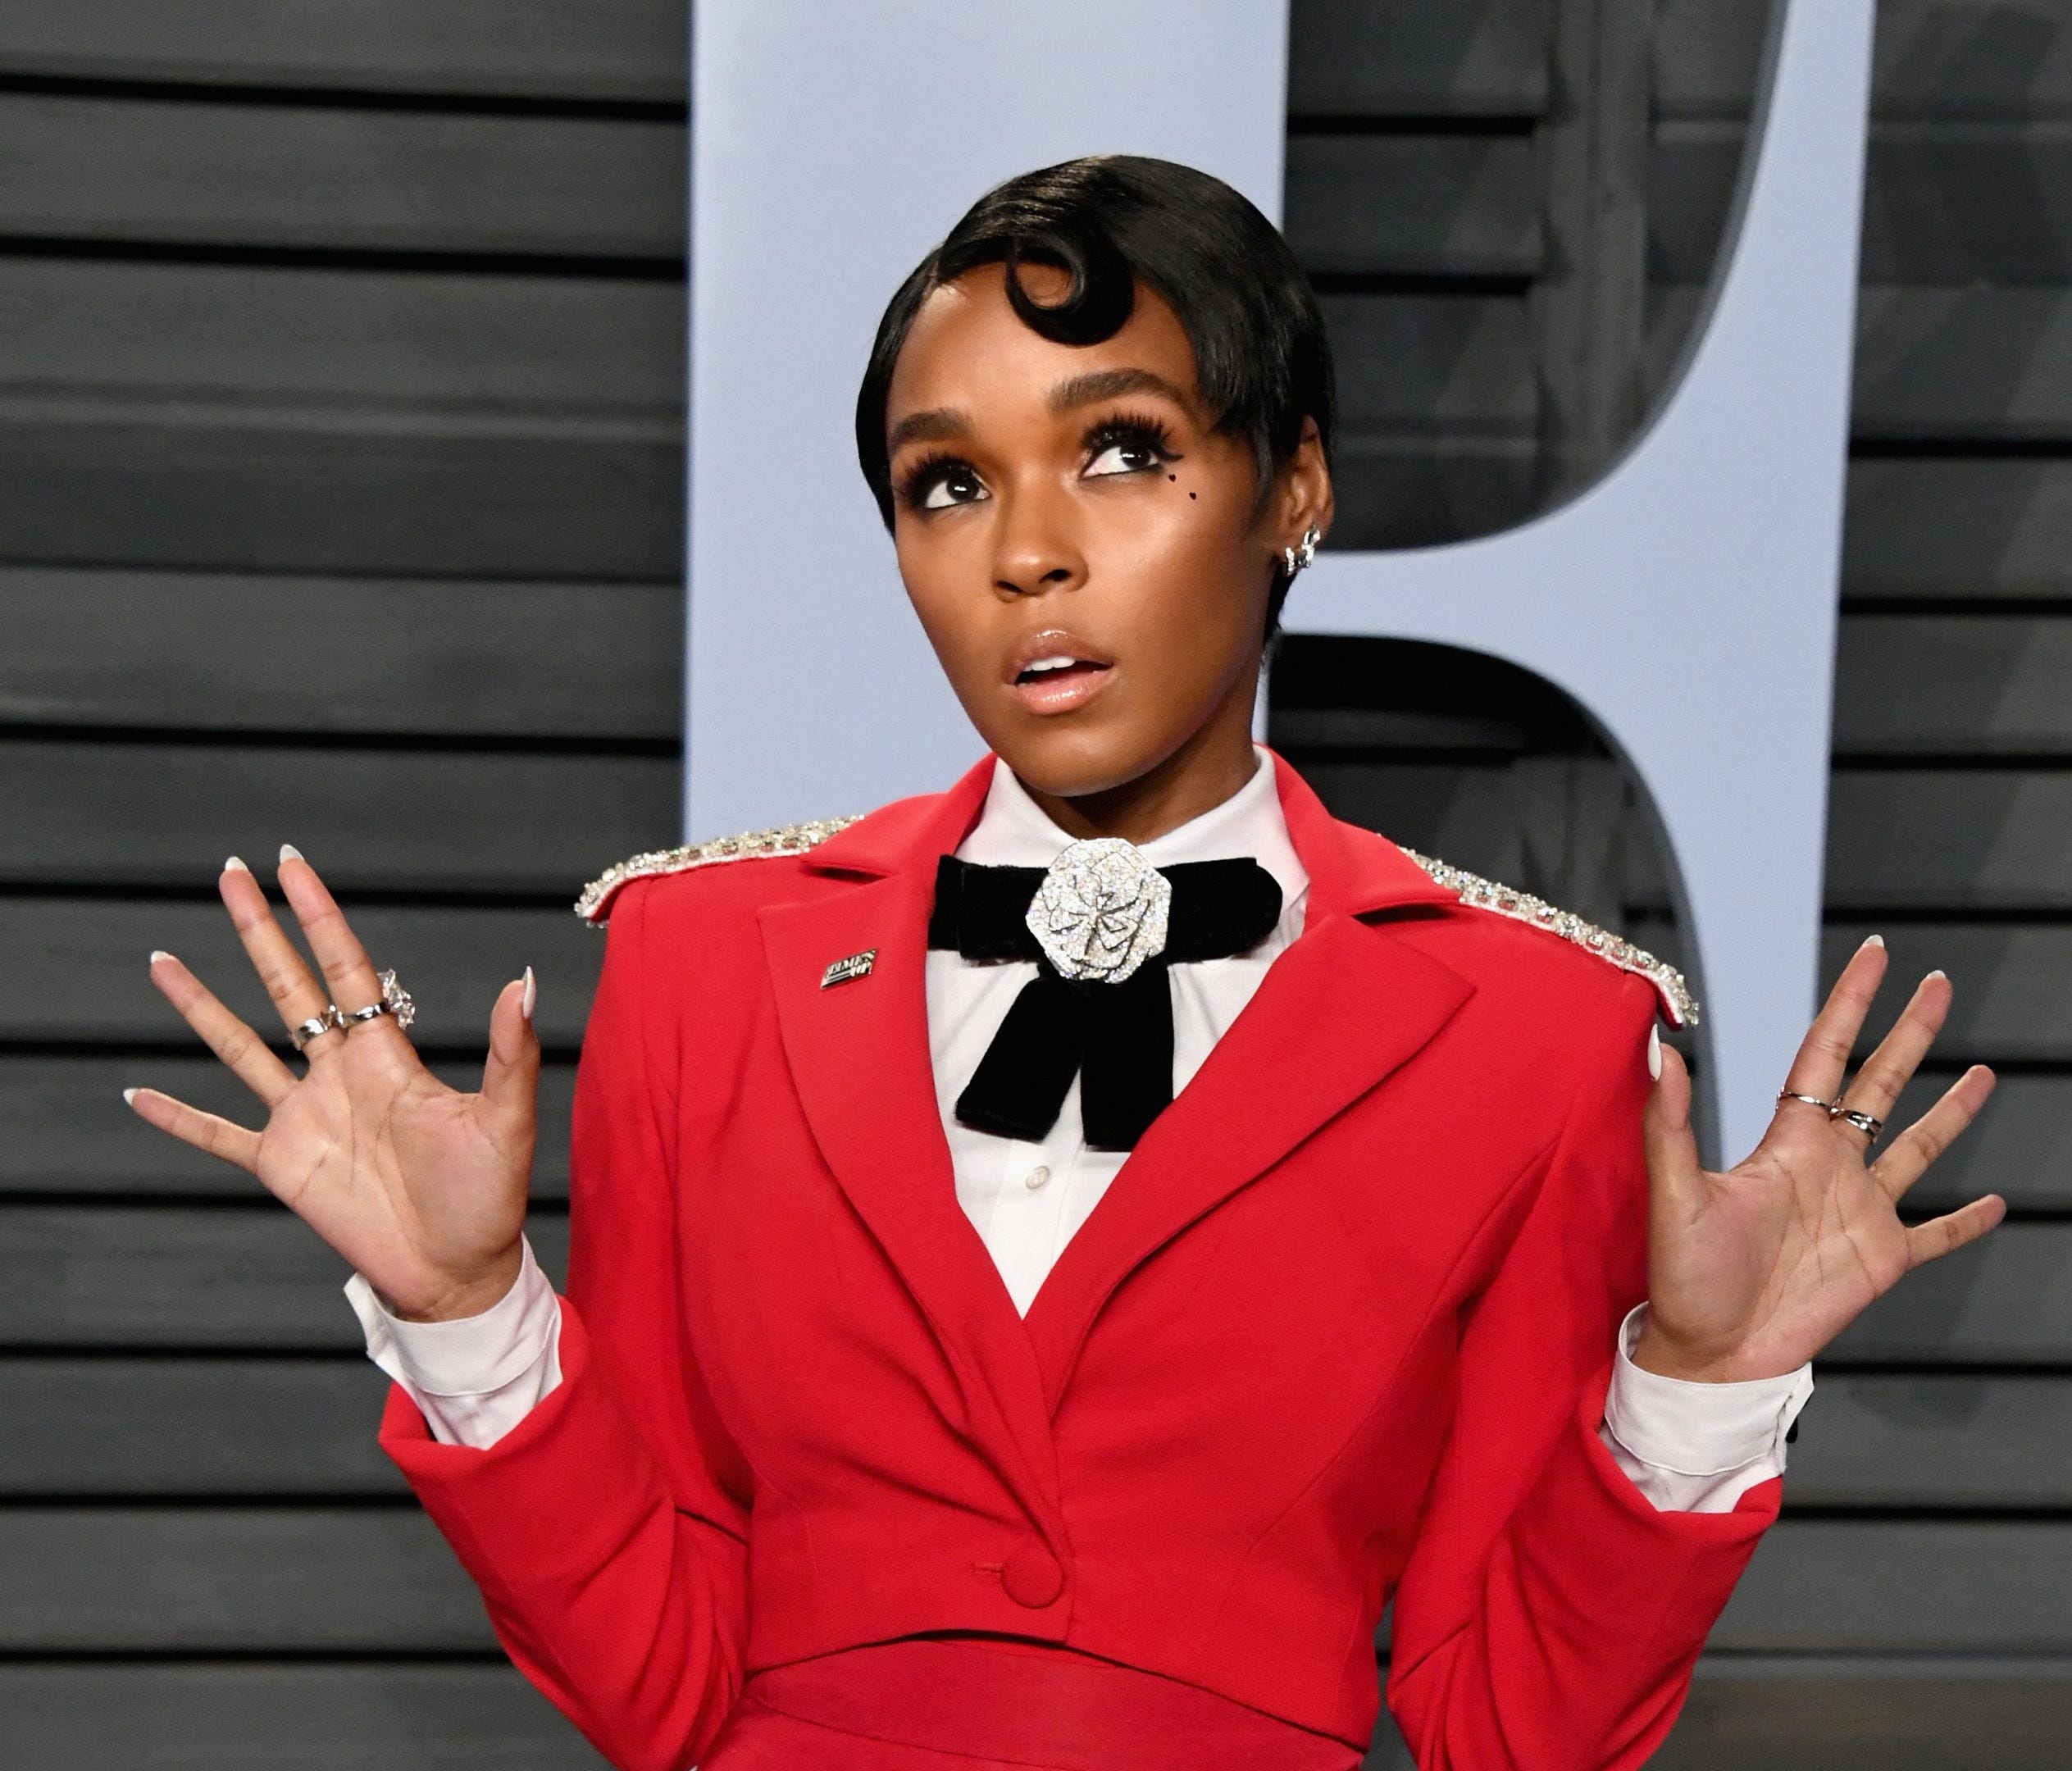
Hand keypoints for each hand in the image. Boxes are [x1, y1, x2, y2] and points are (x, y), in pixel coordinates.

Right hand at [126, 848, 539, 1321]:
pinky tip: (137, 1092)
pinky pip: (218, 1135)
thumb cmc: (488, 1196)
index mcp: (386, 1055)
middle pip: (288, 986)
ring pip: (240, 1048)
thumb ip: (510, 1051)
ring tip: (162, 962)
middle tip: (229, 873)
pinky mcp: (282, 1165)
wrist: (458, 1270)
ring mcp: (305, 1117)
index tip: (290, 866)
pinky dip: (177, 1117)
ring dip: (201, 1007)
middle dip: (257, 930)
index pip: (345, 967)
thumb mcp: (506, 1119)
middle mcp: (338, 1075)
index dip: (317, 916)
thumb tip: (525, 980)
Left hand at [1634, 935, 2003, 1382]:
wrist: (1711, 1351)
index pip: (1827, 1054)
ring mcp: (1860, 1211)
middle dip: (1909, 1033)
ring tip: (1983, 1071)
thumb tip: (1662, 1052)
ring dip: (1950, 1111)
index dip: (1852, 1004)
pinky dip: (1967, 1222)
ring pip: (1917, 1148)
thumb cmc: (1684, 1275)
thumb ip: (1671, 1123)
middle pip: (1880, 1084)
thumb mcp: (1675, 1192)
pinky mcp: (1881, 1261)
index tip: (1878, 957)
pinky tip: (1998, 1203)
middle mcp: (1829, 1166)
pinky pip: (1935, 1235)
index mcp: (1787, 1141)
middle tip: (1939, 984)